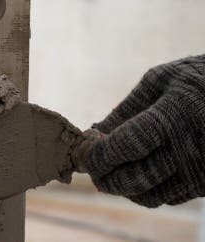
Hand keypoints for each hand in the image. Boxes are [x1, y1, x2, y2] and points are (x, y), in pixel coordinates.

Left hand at [86, 55, 204, 206]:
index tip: (83, 152)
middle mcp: (191, 149)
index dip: (99, 155)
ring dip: (125, 187)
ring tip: (114, 169)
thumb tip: (94, 134)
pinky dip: (148, 188)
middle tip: (93, 167)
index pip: (126, 147)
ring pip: (150, 195)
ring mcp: (203, 170)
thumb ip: (126, 108)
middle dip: (105, 177)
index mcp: (175, 116)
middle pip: (134, 179)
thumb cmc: (198, 78)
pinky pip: (170, 196)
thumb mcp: (161, 80)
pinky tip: (141, 170)